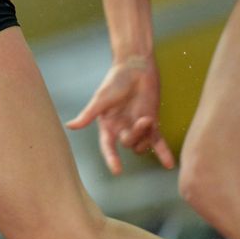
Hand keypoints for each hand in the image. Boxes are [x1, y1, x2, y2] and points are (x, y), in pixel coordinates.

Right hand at [66, 54, 174, 173]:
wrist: (136, 68)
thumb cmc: (115, 81)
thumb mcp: (101, 98)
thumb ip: (88, 114)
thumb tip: (70, 126)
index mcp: (107, 125)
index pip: (108, 146)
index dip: (111, 158)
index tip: (117, 171)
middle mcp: (121, 128)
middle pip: (128, 143)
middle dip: (136, 134)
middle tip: (143, 119)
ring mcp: (137, 127)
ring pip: (143, 144)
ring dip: (147, 135)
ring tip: (147, 118)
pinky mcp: (152, 123)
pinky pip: (158, 142)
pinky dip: (164, 153)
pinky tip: (169, 165)